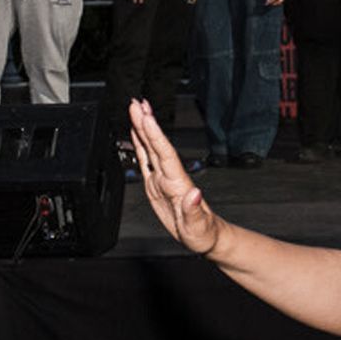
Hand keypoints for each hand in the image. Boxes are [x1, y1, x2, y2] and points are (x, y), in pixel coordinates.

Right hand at [128, 99, 223, 255]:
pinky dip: (140, 145)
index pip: (165, 154)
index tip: (146, 117)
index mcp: (178, 184)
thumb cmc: (204, 233)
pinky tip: (135, 133)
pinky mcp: (157, 185)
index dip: (154, 135)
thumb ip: (195, 211)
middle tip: (136, 103)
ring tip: (135, 109)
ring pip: (150, 148)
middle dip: (146, 123)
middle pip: (156, 145)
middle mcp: (170, 177)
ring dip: (142, 128)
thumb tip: (195, 194)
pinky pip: (147, 161)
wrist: (205, 237)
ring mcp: (163, 179)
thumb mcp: (199, 227)